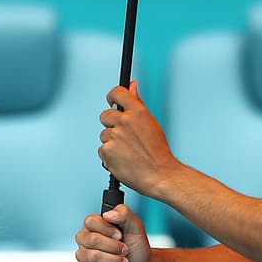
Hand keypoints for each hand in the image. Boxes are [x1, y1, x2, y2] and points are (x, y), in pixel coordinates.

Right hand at [74, 200, 150, 261]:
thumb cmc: (136, 247)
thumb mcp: (135, 226)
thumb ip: (124, 213)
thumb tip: (108, 214)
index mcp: (94, 225)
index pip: (91, 221)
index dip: (107, 229)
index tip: (120, 235)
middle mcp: (85, 239)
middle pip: (92, 240)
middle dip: (114, 247)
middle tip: (125, 250)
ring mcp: (83, 256)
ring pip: (92, 257)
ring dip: (114, 260)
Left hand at [98, 81, 180, 198]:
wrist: (160, 175)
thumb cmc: (158, 152)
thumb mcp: (151, 123)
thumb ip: (137, 103)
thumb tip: (132, 86)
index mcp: (137, 112)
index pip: (117, 93)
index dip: (112, 96)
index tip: (112, 101)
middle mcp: (124, 122)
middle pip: (105, 116)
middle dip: (111, 125)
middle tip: (123, 136)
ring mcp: (114, 137)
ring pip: (103, 135)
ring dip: (111, 142)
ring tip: (127, 152)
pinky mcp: (107, 152)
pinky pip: (102, 150)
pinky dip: (109, 156)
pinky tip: (122, 160)